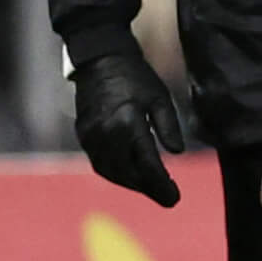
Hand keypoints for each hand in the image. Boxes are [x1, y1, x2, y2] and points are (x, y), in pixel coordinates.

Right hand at [73, 50, 184, 206]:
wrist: (100, 61)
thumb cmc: (136, 77)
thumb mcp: (160, 97)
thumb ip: (169, 126)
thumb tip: (177, 154)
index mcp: (127, 123)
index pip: (146, 164)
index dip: (161, 185)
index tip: (175, 199)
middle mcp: (106, 134)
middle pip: (128, 173)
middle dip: (149, 188)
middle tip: (169, 197)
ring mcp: (91, 137)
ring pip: (112, 173)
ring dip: (133, 184)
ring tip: (154, 189)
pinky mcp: (84, 136)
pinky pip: (100, 164)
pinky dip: (117, 174)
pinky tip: (132, 176)